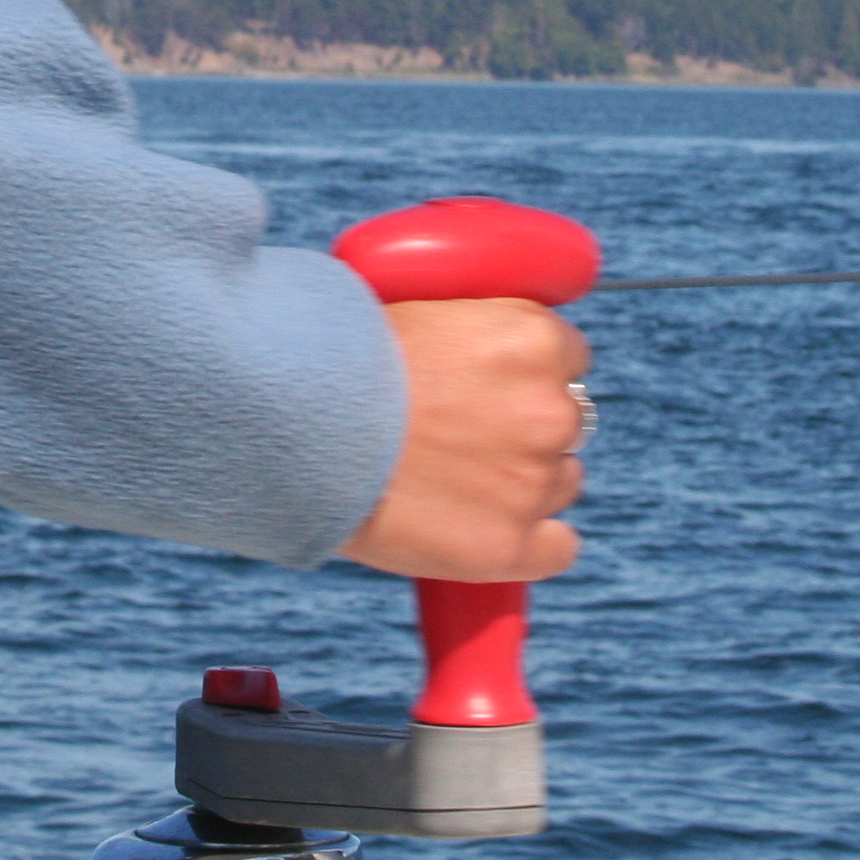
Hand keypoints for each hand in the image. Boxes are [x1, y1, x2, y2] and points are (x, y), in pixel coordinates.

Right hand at [337, 299, 588, 582]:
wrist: (292, 426)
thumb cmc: (336, 361)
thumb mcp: (415, 311)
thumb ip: (469, 328)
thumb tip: (479, 346)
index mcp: (533, 338)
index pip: (567, 355)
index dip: (524, 372)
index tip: (489, 385)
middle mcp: (548, 407)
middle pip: (566, 421)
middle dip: (523, 426)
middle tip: (462, 434)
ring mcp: (532, 481)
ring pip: (559, 482)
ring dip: (522, 482)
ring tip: (454, 481)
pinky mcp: (509, 545)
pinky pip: (557, 547)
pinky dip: (530, 543)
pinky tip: (488, 530)